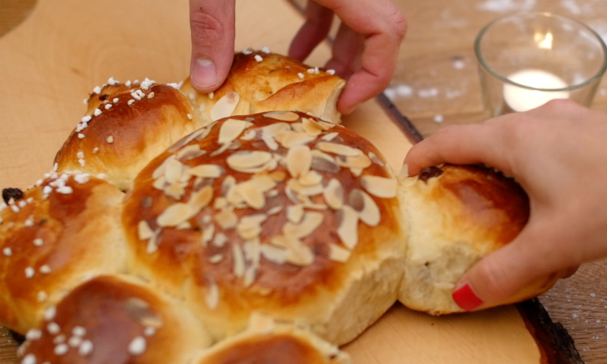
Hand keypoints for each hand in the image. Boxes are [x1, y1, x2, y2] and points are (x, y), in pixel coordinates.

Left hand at [188, 0, 406, 114]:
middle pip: (382, 27)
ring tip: (316, 80)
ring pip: (363, 16)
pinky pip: (340, 3)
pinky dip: (325, 31)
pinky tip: (296, 50)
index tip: (343, 99)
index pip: (387, 30)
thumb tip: (207, 80)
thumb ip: (212, 25)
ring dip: (344, 52)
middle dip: (363, 68)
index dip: (376, 73)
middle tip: (334, 96)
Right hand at [404, 100, 606, 309]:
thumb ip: (504, 271)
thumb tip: (464, 296)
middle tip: (451, 200)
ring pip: (515, 139)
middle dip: (459, 166)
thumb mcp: (553, 245)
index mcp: (512, 140)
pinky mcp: (590, 127)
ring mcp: (565, 119)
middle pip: (479, 138)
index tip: (408, 176)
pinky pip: (545, 141)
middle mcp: (533, 120)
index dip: (421, 156)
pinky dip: (531, 162)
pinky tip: (551, 194)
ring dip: (498, 165)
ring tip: (499, 201)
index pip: (448, 139)